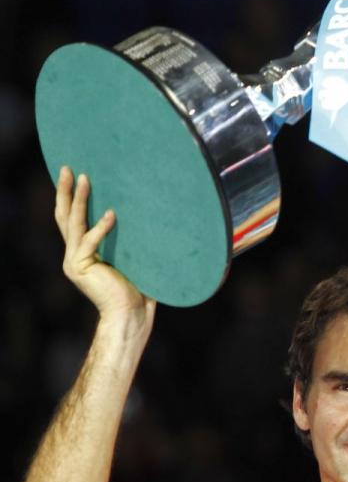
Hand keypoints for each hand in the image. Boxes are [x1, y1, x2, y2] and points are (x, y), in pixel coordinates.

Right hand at [55, 166, 155, 329]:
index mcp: (84, 253)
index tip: (76, 175)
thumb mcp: (132, 257)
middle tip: (67, 167)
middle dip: (65, 190)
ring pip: (72, 223)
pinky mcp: (80, 267)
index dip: (72, 197)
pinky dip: (101, 227)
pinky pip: (90, 241)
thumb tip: (149, 213)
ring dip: (79, 199)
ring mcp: (74, 261)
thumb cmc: (137, 289)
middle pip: (64, 216)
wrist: (131, 314)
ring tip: (86, 178)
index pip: (73, 220)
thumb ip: (130, 238)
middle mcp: (74, 255)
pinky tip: (112, 213)